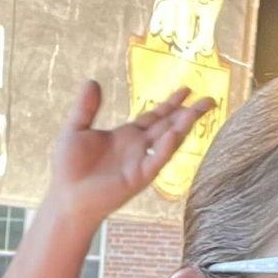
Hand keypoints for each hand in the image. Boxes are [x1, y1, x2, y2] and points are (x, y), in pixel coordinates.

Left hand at [45, 79, 213, 227]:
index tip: (187, 89)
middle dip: (189, 113)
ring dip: (184, 125)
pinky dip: (167, 147)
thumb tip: (92, 80)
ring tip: (200, 110)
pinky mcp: (138, 177)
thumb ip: (86, 107)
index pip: (155, 116)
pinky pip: (156, 160)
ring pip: (169, 141)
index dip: (170, 103)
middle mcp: (139, 148)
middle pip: (169, 125)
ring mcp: (141, 162)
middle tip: (210, 99)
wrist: (66, 197)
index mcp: (127, 136)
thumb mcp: (76, 130)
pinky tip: (176, 132)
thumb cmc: (69, 169)